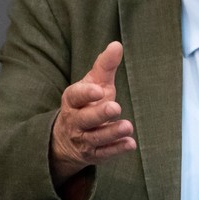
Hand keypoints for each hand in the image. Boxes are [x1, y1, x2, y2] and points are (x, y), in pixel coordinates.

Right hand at [49, 41, 135, 185]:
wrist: (68, 137)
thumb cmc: (87, 103)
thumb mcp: (94, 83)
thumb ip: (105, 65)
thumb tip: (117, 45)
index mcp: (73, 100)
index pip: (75, 96)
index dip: (86, 94)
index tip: (98, 90)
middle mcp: (75, 120)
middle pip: (85, 119)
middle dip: (99, 114)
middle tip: (115, 107)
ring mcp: (83, 139)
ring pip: (96, 138)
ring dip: (112, 133)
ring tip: (128, 127)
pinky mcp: (93, 154)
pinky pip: (104, 154)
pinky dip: (116, 150)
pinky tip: (130, 144)